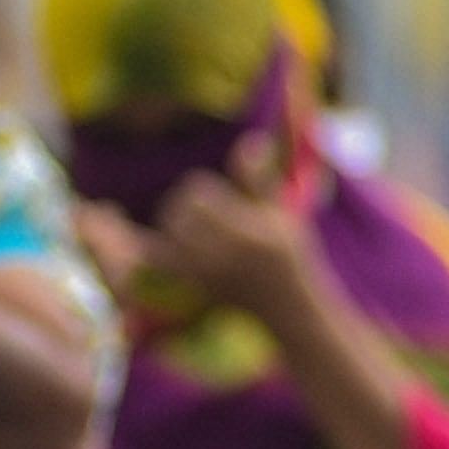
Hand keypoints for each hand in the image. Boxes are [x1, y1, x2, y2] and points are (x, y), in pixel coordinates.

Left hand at [135, 131, 318, 325]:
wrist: (287, 306)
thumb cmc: (288, 254)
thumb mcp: (281, 213)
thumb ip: (260, 180)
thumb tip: (251, 142)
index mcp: (245, 229)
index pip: (198, 195)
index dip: (199, 189)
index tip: (213, 197)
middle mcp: (224, 253)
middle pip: (177, 214)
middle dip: (180, 207)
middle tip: (193, 210)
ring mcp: (209, 273)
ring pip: (167, 238)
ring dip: (169, 228)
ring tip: (182, 228)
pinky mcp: (197, 288)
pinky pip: (163, 264)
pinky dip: (160, 252)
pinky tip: (171, 248)